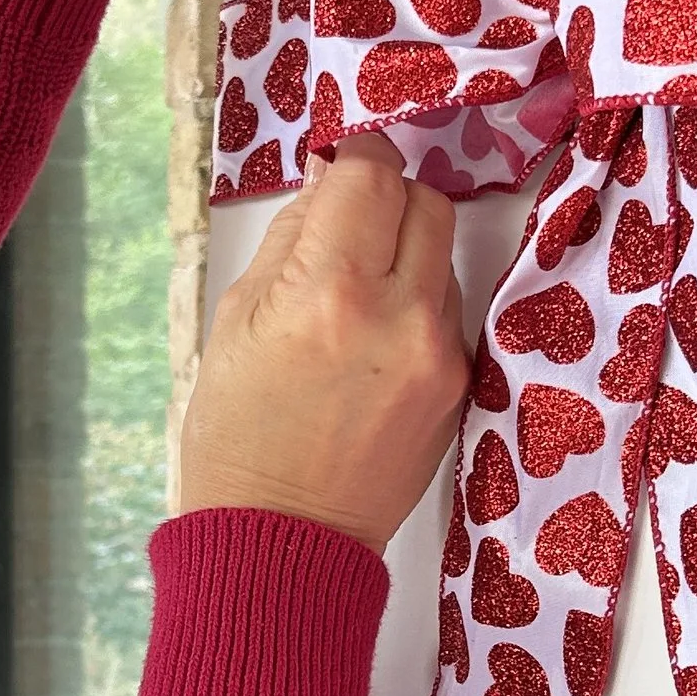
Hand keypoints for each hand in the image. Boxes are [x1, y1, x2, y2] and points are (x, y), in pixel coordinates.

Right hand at [179, 135, 467, 550]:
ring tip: (354, 299)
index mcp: (329, 293)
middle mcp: (400, 317)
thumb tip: (330, 179)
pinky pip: (449, 309)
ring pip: (443, 255)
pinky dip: (418, 303)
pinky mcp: (460, 384)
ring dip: (406, 252)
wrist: (284, 539)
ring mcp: (440, 354)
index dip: (354, 156)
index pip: (372, 174)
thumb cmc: (238, 435)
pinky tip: (375, 341)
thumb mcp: (235, 320)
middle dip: (387, 196)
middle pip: (426, 201)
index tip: (339, 163)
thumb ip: (292, 238)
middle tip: (348, 223)